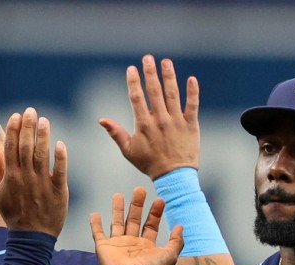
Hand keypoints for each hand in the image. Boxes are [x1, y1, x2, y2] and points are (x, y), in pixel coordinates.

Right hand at [0, 107, 68, 236]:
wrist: (31, 237)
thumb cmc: (14, 214)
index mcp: (11, 176)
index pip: (10, 147)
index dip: (13, 129)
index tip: (16, 115)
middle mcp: (26, 177)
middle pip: (25, 147)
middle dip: (27, 127)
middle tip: (31, 111)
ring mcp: (42, 184)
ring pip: (42, 155)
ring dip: (43, 136)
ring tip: (44, 121)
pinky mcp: (57, 191)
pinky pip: (60, 171)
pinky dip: (60, 157)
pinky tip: (60, 143)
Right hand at [90, 187, 183, 264]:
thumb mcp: (170, 256)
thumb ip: (176, 241)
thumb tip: (180, 226)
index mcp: (146, 245)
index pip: (150, 225)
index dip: (155, 213)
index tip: (159, 200)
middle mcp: (131, 243)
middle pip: (133, 220)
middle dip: (137, 205)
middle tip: (139, 190)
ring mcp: (117, 244)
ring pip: (116, 222)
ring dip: (117, 209)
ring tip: (117, 194)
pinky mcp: (103, 247)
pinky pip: (97, 233)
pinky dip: (95, 224)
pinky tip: (94, 214)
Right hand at [99, 55, 198, 178]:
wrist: (174, 177)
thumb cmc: (149, 164)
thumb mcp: (129, 151)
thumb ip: (116, 133)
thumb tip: (101, 120)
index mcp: (144, 125)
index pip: (137, 98)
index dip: (134, 82)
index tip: (132, 68)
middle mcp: (160, 120)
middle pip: (154, 91)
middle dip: (150, 73)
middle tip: (148, 58)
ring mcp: (176, 121)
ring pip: (173, 94)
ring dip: (169, 76)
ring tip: (166, 62)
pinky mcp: (191, 124)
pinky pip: (192, 105)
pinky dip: (192, 92)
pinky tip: (191, 79)